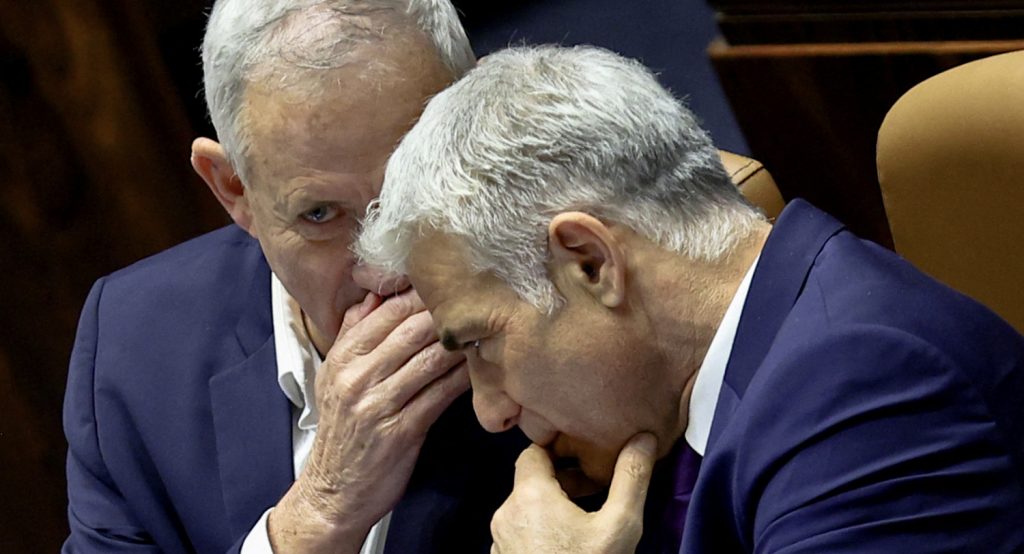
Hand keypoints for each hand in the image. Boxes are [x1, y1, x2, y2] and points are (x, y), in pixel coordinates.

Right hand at [269, 290, 469, 552]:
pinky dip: (463, 378)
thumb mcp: (335, 377)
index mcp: (342, 357)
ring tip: (486, 328)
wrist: (333, 492)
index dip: (421, 294)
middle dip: (446, 312)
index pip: (385, 311)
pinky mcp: (400, 431)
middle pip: (410, 330)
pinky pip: (440, 394)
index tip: (451, 282)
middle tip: (478, 300)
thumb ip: (354, 333)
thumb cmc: (343, 430)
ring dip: (461, 343)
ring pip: (429, 359)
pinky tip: (481, 368)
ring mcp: (377, 404)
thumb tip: (377, 292)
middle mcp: (356, 377)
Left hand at [490, 433, 657, 553]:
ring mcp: (501, 543)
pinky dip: (542, 532)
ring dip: (553, 509)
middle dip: (563, 482)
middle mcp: (506, 515)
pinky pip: (521, 535)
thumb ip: (631, 477)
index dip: (560, 450)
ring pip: (526, 510)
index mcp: (529, 496)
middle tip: (596, 492)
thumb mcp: (621, 525)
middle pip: (531, 482)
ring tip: (586, 522)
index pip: (534, 451)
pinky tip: (569, 548)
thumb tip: (642, 436)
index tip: (587, 457)